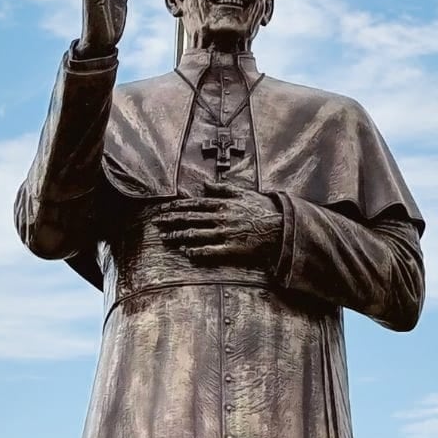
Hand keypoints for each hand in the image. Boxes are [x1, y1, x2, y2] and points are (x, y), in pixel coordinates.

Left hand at [152, 183, 283, 268]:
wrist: (281, 227)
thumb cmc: (263, 209)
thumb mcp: (244, 193)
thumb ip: (223, 188)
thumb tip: (206, 185)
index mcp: (223, 204)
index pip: (194, 205)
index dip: (177, 208)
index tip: (163, 210)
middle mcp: (221, 218)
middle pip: (191, 219)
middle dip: (171, 221)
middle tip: (156, 223)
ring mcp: (225, 234)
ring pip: (197, 234)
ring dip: (179, 236)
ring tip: (165, 238)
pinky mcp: (232, 248)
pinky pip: (211, 251)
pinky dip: (197, 251)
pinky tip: (186, 252)